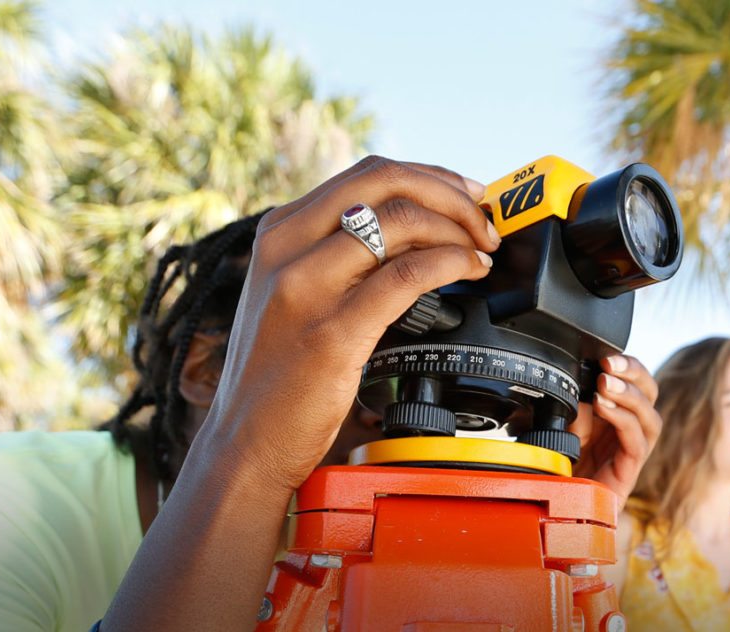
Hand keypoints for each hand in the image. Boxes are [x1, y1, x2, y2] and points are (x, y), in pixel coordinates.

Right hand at [189, 156, 500, 492]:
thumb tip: (412, 230)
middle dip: (451, 194)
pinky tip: (467, 272)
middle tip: (485, 221)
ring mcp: (305, 287)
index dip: (431, 177)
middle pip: (386, 183)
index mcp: (278, 232)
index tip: (467, 194)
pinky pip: (406, 275)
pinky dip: (450, 264)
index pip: (367, 174)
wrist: (244, 443)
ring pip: (400, 222)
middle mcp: (286, 248)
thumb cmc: (276, 377)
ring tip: (482, 252)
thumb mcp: (292, 295)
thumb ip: (334, 258)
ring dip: (459, 230)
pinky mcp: (331, 330)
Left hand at [569, 354, 661, 506]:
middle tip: (609, 365)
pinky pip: (637, 444)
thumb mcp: (562, 428)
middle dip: (634, 374)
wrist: (555, 507)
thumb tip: (581, 388)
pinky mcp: (628, 473)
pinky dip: (623, 420)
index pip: (637, 384)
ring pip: (650, 418)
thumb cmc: (559, 468)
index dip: (629, 367)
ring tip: (605, 385)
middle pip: (651, 396)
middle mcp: (629, 432)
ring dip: (629, 396)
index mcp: (617, 416)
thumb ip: (575, 410)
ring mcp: (631, 452)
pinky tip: (604, 408)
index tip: (608, 356)